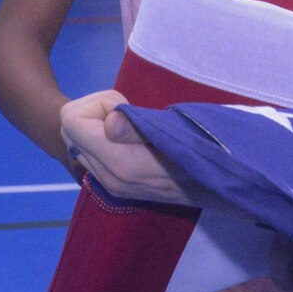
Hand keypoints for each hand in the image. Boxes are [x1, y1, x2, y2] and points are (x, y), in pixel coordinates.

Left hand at [59, 90, 193, 206]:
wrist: (222, 182)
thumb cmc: (204, 147)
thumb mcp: (177, 129)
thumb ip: (137, 127)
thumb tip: (109, 123)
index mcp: (119, 163)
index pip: (70, 120)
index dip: (96, 103)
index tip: (126, 107)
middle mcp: (109, 178)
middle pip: (71, 130)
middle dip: (94, 113)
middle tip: (129, 116)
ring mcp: (112, 186)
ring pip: (80, 142)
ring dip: (99, 128)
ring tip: (135, 130)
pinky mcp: (118, 188)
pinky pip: (93, 155)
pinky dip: (105, 142)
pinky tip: (134, 144)